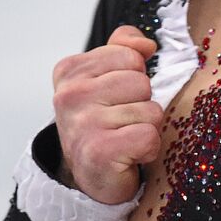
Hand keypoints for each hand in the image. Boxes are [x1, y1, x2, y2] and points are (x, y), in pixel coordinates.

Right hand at [52, 24, 162, 203]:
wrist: (90, 176)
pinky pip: (149, 136)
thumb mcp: (107, 77)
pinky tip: (129, 155)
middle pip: (141, 82)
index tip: (114, 99)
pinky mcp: (100, 152)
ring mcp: (83, 123)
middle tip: (121, 122)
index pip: (130, 56)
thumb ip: (124, 48)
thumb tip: (146, 44)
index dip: (132, 78)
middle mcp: (70, 95)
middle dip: (141, 103)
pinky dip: (148, 149)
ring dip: (145, 127)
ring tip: (124, 138)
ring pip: (150, 110)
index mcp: (70, 71)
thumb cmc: (102, 122)